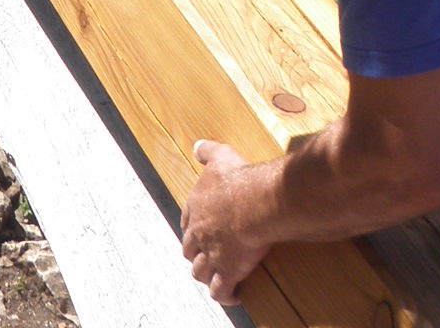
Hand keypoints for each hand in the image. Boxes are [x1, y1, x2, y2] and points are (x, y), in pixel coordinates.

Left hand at [179, 139, 265, 303]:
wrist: (253, 203)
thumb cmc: (238, 179)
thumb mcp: (220, 157)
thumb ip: (207, 152)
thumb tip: (198, 145)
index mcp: (196, 207)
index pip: (187, 221)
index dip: (191, 228)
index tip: (197, 231)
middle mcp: (199, 233)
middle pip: (189, 248)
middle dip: (195, 253)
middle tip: (204, 255)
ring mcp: (211, 254)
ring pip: (199, 271)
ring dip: (205, 275)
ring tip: (214, 278)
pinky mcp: (228, 271)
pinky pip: (220, 290)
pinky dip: (225, 295)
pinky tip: (233, 295)